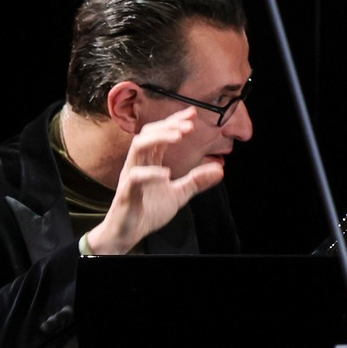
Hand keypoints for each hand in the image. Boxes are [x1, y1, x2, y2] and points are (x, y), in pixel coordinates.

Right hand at [86, 107, 223, 254]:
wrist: (129, 233)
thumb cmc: (148, 210)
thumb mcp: (179, 194)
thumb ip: (196, 181)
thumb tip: (220, 169)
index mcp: (149, 161)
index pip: (160, 134)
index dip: (175, 121)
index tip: (193, 113)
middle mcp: (138, 163)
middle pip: (148, 133)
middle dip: (168, 125)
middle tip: (189, 125)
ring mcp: (130, 176)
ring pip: (138, 147)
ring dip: (159, 138)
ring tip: (178, 136)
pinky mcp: (126, 192)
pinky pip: (134, 177)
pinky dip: (150, 173)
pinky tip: (166, 174)